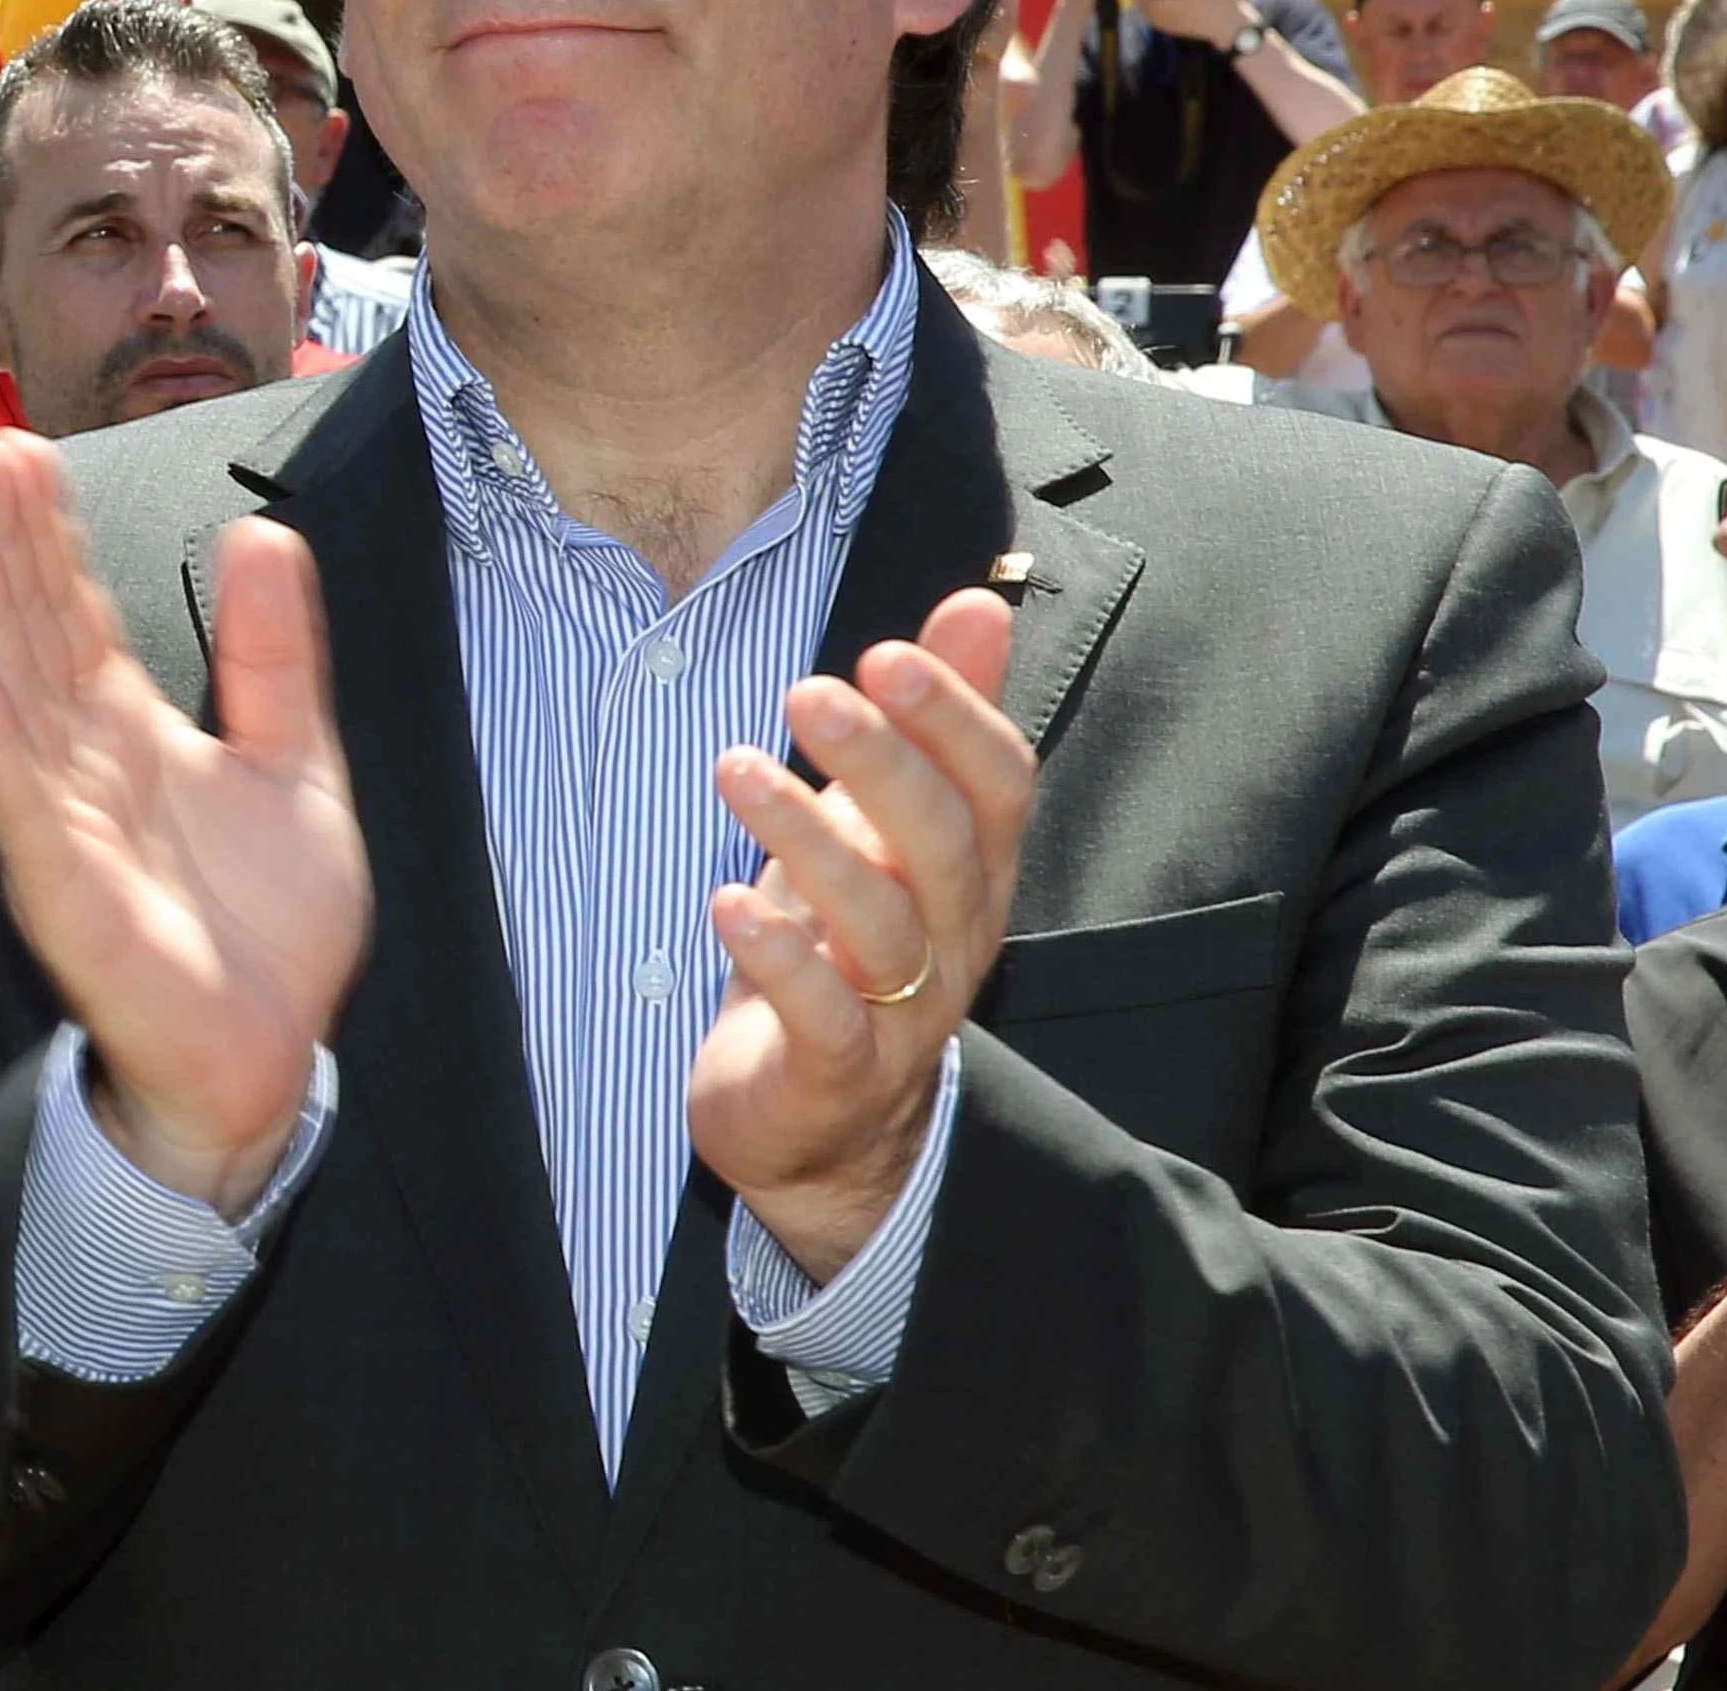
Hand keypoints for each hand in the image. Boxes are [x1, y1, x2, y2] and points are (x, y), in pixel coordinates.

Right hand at [0, 430, 365, 1217]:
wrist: (274, 1056)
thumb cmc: (271, 925)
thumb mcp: (297, 763)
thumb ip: (276, 656)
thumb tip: (261, 530)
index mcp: (134, 728)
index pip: (77, 610)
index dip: (50, 530)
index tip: (20, 444)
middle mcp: (86, 763)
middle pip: (37, 632)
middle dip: (10, 541)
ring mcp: (69, 824)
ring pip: (19, 699)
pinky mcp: (70, 893)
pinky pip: (26, 805)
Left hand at [689, 590, 1031, 1277]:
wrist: (823, 1125)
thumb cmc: (849, 947)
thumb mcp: (889, 825)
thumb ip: (936, 718)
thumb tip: (981, 601)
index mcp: (973, 869)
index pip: (999, 785)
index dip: (956, 719)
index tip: (888, 652)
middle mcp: (954, 938)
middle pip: (943, 843)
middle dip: (883, 762)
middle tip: (810, 691)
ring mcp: (901, 1013)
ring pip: (880, 923)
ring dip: (808, 839)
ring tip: (735, 769)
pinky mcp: (835, 1072)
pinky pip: (823, 1016)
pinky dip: (779, 957)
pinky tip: (727, 901)